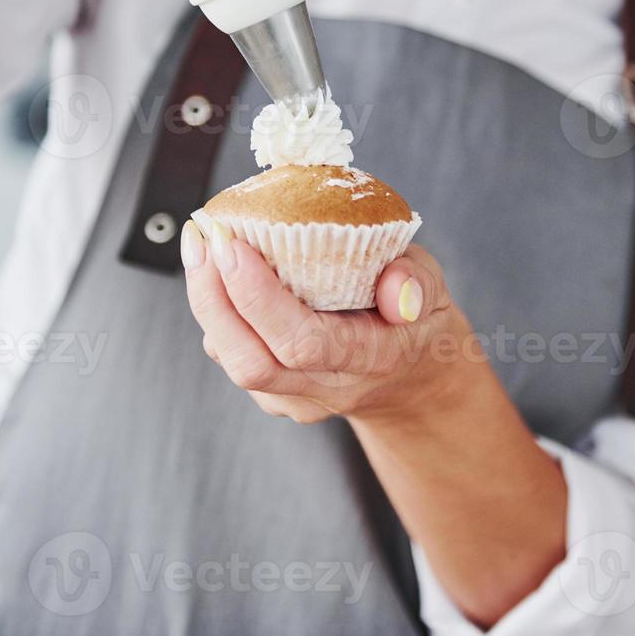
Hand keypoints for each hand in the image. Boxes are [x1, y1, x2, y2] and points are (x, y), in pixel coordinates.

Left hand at [181, 221, 474, 424]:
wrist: (411, 383)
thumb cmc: (417, 322)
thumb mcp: (434, 290)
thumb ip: (417, 283)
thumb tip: (395, 284)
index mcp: (369, 359)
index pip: (302, 343)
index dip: (258, 296)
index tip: (231, 243)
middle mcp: (327, 388)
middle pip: (251, 362)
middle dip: (212, 297)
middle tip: (201, 236)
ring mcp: (295, 398)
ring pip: (232, 359)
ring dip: (207, 299)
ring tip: (201, 243)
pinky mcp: (272, 394)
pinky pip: (231, 354)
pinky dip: (217, 309)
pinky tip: (217, 271)